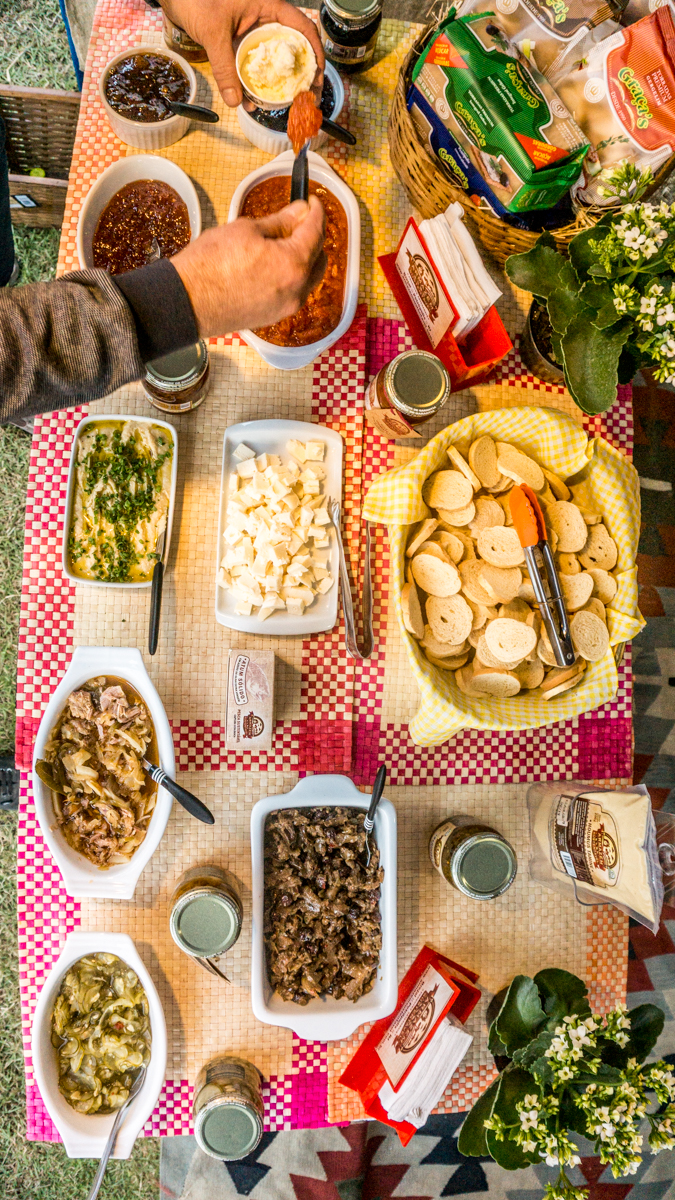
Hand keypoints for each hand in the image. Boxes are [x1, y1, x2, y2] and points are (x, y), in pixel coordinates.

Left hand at [160, 0, 324, 105]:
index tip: (317, 77)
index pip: (302, 27)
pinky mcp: (241, 40)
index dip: (315, 52)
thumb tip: (235, 100)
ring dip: (278, 81)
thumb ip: (225, 67)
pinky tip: (252, 98)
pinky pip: (254, 62)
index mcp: (268, 5)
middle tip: (307, 97)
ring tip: (283, 103)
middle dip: (301, 73)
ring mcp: (253, 30)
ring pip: (274, 57)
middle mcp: (265, 17)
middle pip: (293, 45)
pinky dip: (256, 80)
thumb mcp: (213, 33)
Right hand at [171, 198, 325, 335]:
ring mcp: (286, 307)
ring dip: (303, 258)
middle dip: (313, 236)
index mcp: (293, 264)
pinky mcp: (274, 317)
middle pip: (319, 258)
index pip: (316, 232)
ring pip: (308, 278)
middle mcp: (296, 290)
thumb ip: (280, 221)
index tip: (311, 202)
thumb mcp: (247, 230)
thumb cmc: (210, 264)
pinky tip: (273, 264)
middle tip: (297, 220)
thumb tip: (300, 211)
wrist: (187, 301)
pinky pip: (294, 292)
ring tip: (283, 242)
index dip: (316, 212)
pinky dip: (292, 276)